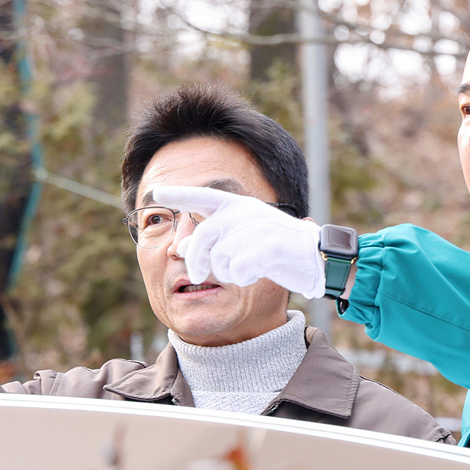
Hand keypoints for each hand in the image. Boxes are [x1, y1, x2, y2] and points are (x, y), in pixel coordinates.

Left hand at [152, 184, 323, 298]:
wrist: (315, 257)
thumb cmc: (274, 251)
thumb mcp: (240, 244)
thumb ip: (211, 243)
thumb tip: (177, 247)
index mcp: (238, 206)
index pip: (203, 197)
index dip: (180, 193)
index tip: (155, 191)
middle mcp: (246, 211)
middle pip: (203, 237)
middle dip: (195, 260)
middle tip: (194, 277)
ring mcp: (260, 226)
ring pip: (220, 257)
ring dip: (226, 273)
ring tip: (242, 272)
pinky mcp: (272, 245)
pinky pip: (239, 268)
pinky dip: (242, 278)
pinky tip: (254, 274)